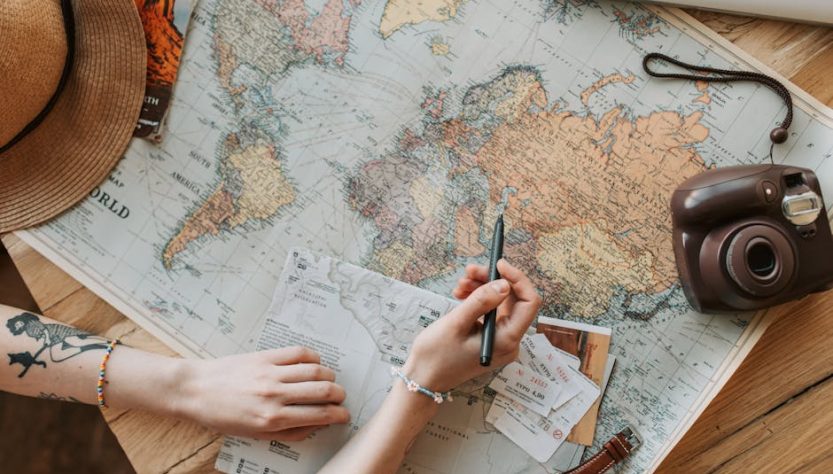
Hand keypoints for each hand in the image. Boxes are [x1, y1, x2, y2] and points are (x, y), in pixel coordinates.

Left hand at [174, 347, 349, 439]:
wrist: (195, 391)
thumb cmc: (221, 415)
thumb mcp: (254, 434)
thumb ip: (287, 432)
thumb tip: (314, 426)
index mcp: (272, 419)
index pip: (319, 415)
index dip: (338, 415)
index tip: (343, 414)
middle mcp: (274, 396)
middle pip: (323, 391)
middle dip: (339, 395)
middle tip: (340, 397)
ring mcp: (271, 374)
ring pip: (315, 370)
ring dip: (330, 376)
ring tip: (330, 380)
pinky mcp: (265, 356)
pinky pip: (298, 353)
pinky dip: (313, 357)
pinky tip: (315, 362)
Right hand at [402, 259, 541, 391]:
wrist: (423, 379)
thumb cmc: (436, 356)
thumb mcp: (456, 323)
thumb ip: (481, 301)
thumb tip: (504, 284)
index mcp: (506, 340)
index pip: (528, 303)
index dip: (517, 279)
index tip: (499, 264)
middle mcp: (509, 341)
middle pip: (513, 301)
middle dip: (493, 281)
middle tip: (470, 271)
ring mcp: (500, 341)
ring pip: (500, 304)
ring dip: (482, 289)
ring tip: (460, 285)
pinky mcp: (490, 339)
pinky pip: (491, 313)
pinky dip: (478, 301)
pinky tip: (461, 295)